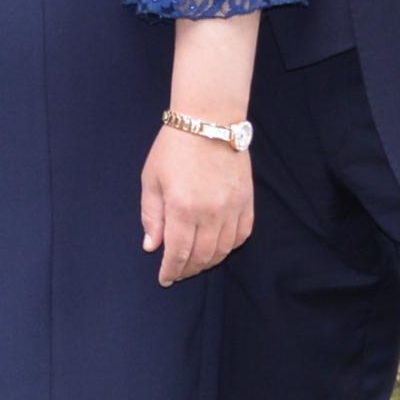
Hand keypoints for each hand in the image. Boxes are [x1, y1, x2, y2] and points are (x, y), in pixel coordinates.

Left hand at [140, 126, 252, 284]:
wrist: (209, 121)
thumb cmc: (174, 148)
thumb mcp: (152, 180)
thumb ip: (151, 216)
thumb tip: (152, 246)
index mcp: (182, 209)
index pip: (178, 253)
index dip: (171, 270)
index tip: (165, 279)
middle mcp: (210, 213)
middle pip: (202, 256)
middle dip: (188, 269)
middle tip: (178, 272)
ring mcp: (232, 208)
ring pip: (223, 249)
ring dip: (208, 262)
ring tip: (196, 263)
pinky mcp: (247, 201)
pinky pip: (242, 234)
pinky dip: (229, 246)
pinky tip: (218, 247)